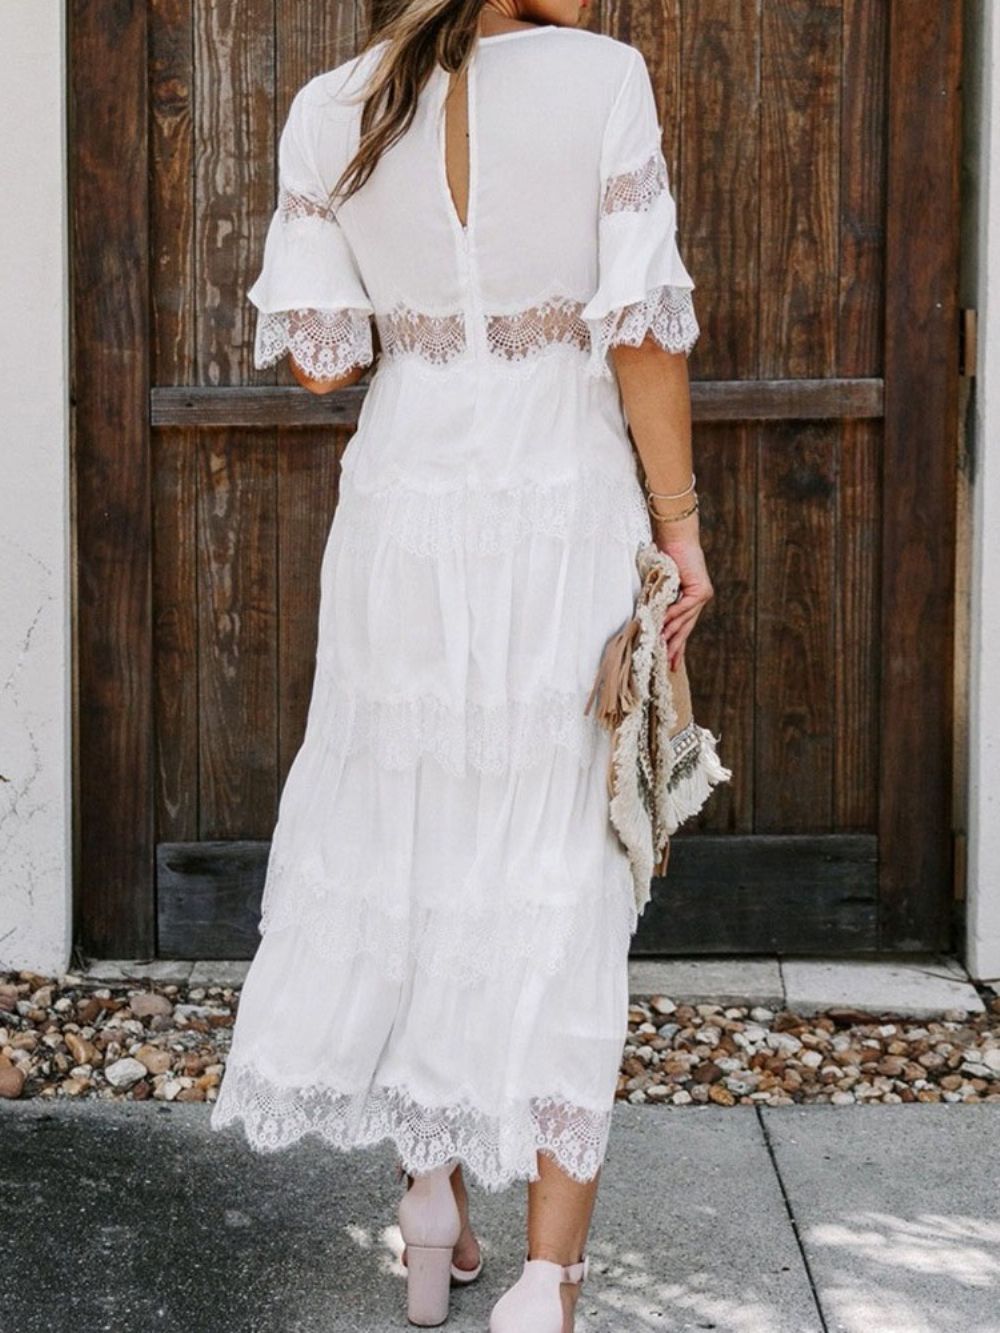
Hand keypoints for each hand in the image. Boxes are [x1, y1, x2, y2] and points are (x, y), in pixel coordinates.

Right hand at [653, 518, 713, 671]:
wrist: (674, 537)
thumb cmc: (665, 557)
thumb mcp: (660, 586)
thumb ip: (660, 604)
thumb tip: (651, 623)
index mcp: (690, 599)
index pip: (684, 626)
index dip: (677, 644)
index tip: (670, 661)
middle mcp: (699, 599)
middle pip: (687, 628)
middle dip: (677, 647)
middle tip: (671, 665)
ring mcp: (702, 595)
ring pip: (686, 620)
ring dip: (673, 634)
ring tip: (663, 649)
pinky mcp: (701, 590)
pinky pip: (685, 607)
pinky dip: (674, 616)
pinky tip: (664, 626)